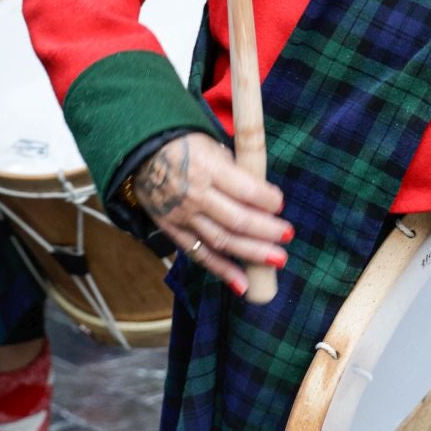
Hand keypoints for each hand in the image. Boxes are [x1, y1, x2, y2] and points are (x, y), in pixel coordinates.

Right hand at [133, 130, 290, 294]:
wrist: (142, 154)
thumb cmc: (185, 146)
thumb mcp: (212, 146)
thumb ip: (236, 171)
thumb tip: (264, 196)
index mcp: (208, 168)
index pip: (245, 190)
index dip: (268, 200)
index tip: (280, 204)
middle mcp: (195, 195)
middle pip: (237, 220)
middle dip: (267, 231)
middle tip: (288, 235)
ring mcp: (183, 216)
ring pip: (222, 241)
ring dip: (252, 253)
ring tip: (278, 259)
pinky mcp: (173, 231)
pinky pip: (200, 255)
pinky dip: (222, 271)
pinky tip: (243, 285)